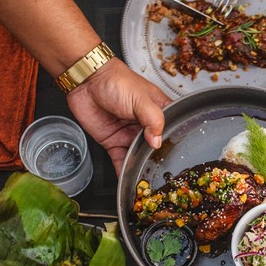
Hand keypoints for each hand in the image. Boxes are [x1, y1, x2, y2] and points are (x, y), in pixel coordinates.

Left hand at [66, 58, 170, 173]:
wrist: (86, 81)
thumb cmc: (116, 82)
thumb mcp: (141, 99)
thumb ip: (153, 120)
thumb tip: (157, 142)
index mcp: (160, 112)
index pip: (172, 132)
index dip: (175, 145)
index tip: (178, 160)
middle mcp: (147, 126)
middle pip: (156, 149)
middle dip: (158, 162)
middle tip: (162, 176)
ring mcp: (130, 136)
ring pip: (139, 157)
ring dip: (142, 169)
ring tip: (147, 184)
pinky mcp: (114, 143)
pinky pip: (120, 161)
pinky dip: (123, 172)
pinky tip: (128, 182)